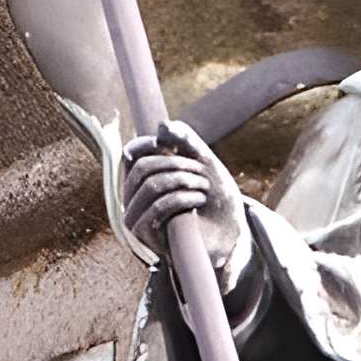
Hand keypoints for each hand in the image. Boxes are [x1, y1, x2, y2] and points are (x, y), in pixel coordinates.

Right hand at [122, 120, 246, 281]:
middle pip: (142, 168)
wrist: (228, 233)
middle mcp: (133, 197)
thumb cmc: (214, 198)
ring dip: (183, 181)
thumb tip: (161, 126)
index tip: (174, 145)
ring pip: (151, 185)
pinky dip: (182, 199)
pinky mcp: (146, 235)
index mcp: (142, 179)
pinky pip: (158, 207)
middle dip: (176, 164)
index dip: (150, 144)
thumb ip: (185, 140)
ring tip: (204, 187)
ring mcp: (136, 217)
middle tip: (201, 171)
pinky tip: (198, 201)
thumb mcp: (203, 162)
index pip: (132, 154)